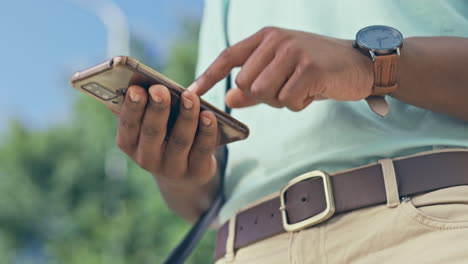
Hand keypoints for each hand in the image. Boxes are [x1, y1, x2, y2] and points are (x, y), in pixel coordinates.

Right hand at [112, 84, 218, 189]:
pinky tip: (209, 115)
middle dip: (157, 109)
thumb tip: (132, 80)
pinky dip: (207, 131)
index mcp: (130, 144)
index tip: (136, 89)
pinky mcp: (197, 172)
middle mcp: (147, 159)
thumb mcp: (147, 125)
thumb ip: (141, 106)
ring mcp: (173, 169)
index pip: (127, 125)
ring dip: (185, 116)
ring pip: (180, 140)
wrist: (184, 175)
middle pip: (153, 132)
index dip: (132, 107)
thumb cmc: (163, 136)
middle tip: (160, 89)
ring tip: (189, 96)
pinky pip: (202, 150)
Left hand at [190, 27, 373, 110]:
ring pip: (264, 94)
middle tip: (286, 89)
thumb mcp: (282, 73)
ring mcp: (293, 51)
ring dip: (282, 101)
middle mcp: (276, 40)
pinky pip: (288, 100)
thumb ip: (253, 88)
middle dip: (262, 96)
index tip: (190, 93)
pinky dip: (300, 104)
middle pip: (245, 84)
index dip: (207, 76)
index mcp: (266, 37)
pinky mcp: (310, 68)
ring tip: (301, 88)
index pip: (228, 56)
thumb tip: (228, 100)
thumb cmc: (316, 70)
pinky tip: (314, 91)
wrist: (359, 64)